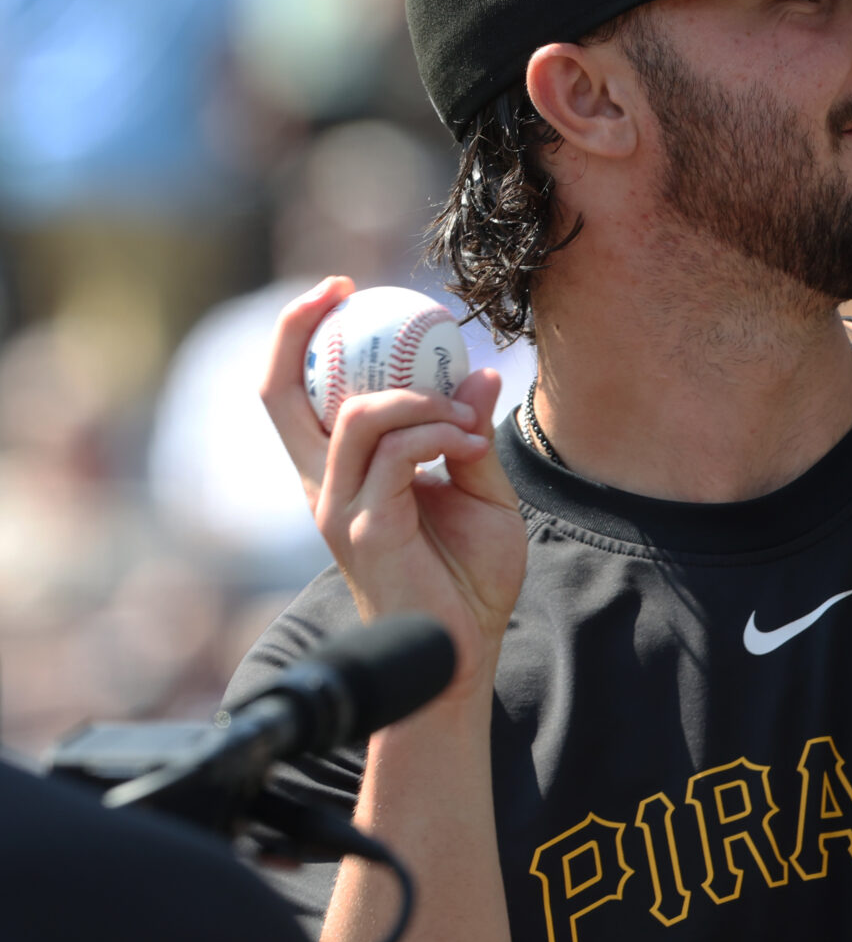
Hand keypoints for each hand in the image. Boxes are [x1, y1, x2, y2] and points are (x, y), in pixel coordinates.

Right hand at [261, 277, 526, 696]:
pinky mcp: (365, 529)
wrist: (466, 651)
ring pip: (361, 416)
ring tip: (467, 421)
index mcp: (341, 473)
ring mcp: (338, 507)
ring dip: (423, 400)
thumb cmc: (468, 578)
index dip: (301, 335)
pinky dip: (440, 435)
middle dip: (300, 329)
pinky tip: (471, 448)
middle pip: (280, 394)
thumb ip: (471, 434)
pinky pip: (399, 455)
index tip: (340, 290)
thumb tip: (481, 374)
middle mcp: (324, 486)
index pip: (295, 394)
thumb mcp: (480, 493)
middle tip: (350, 292)